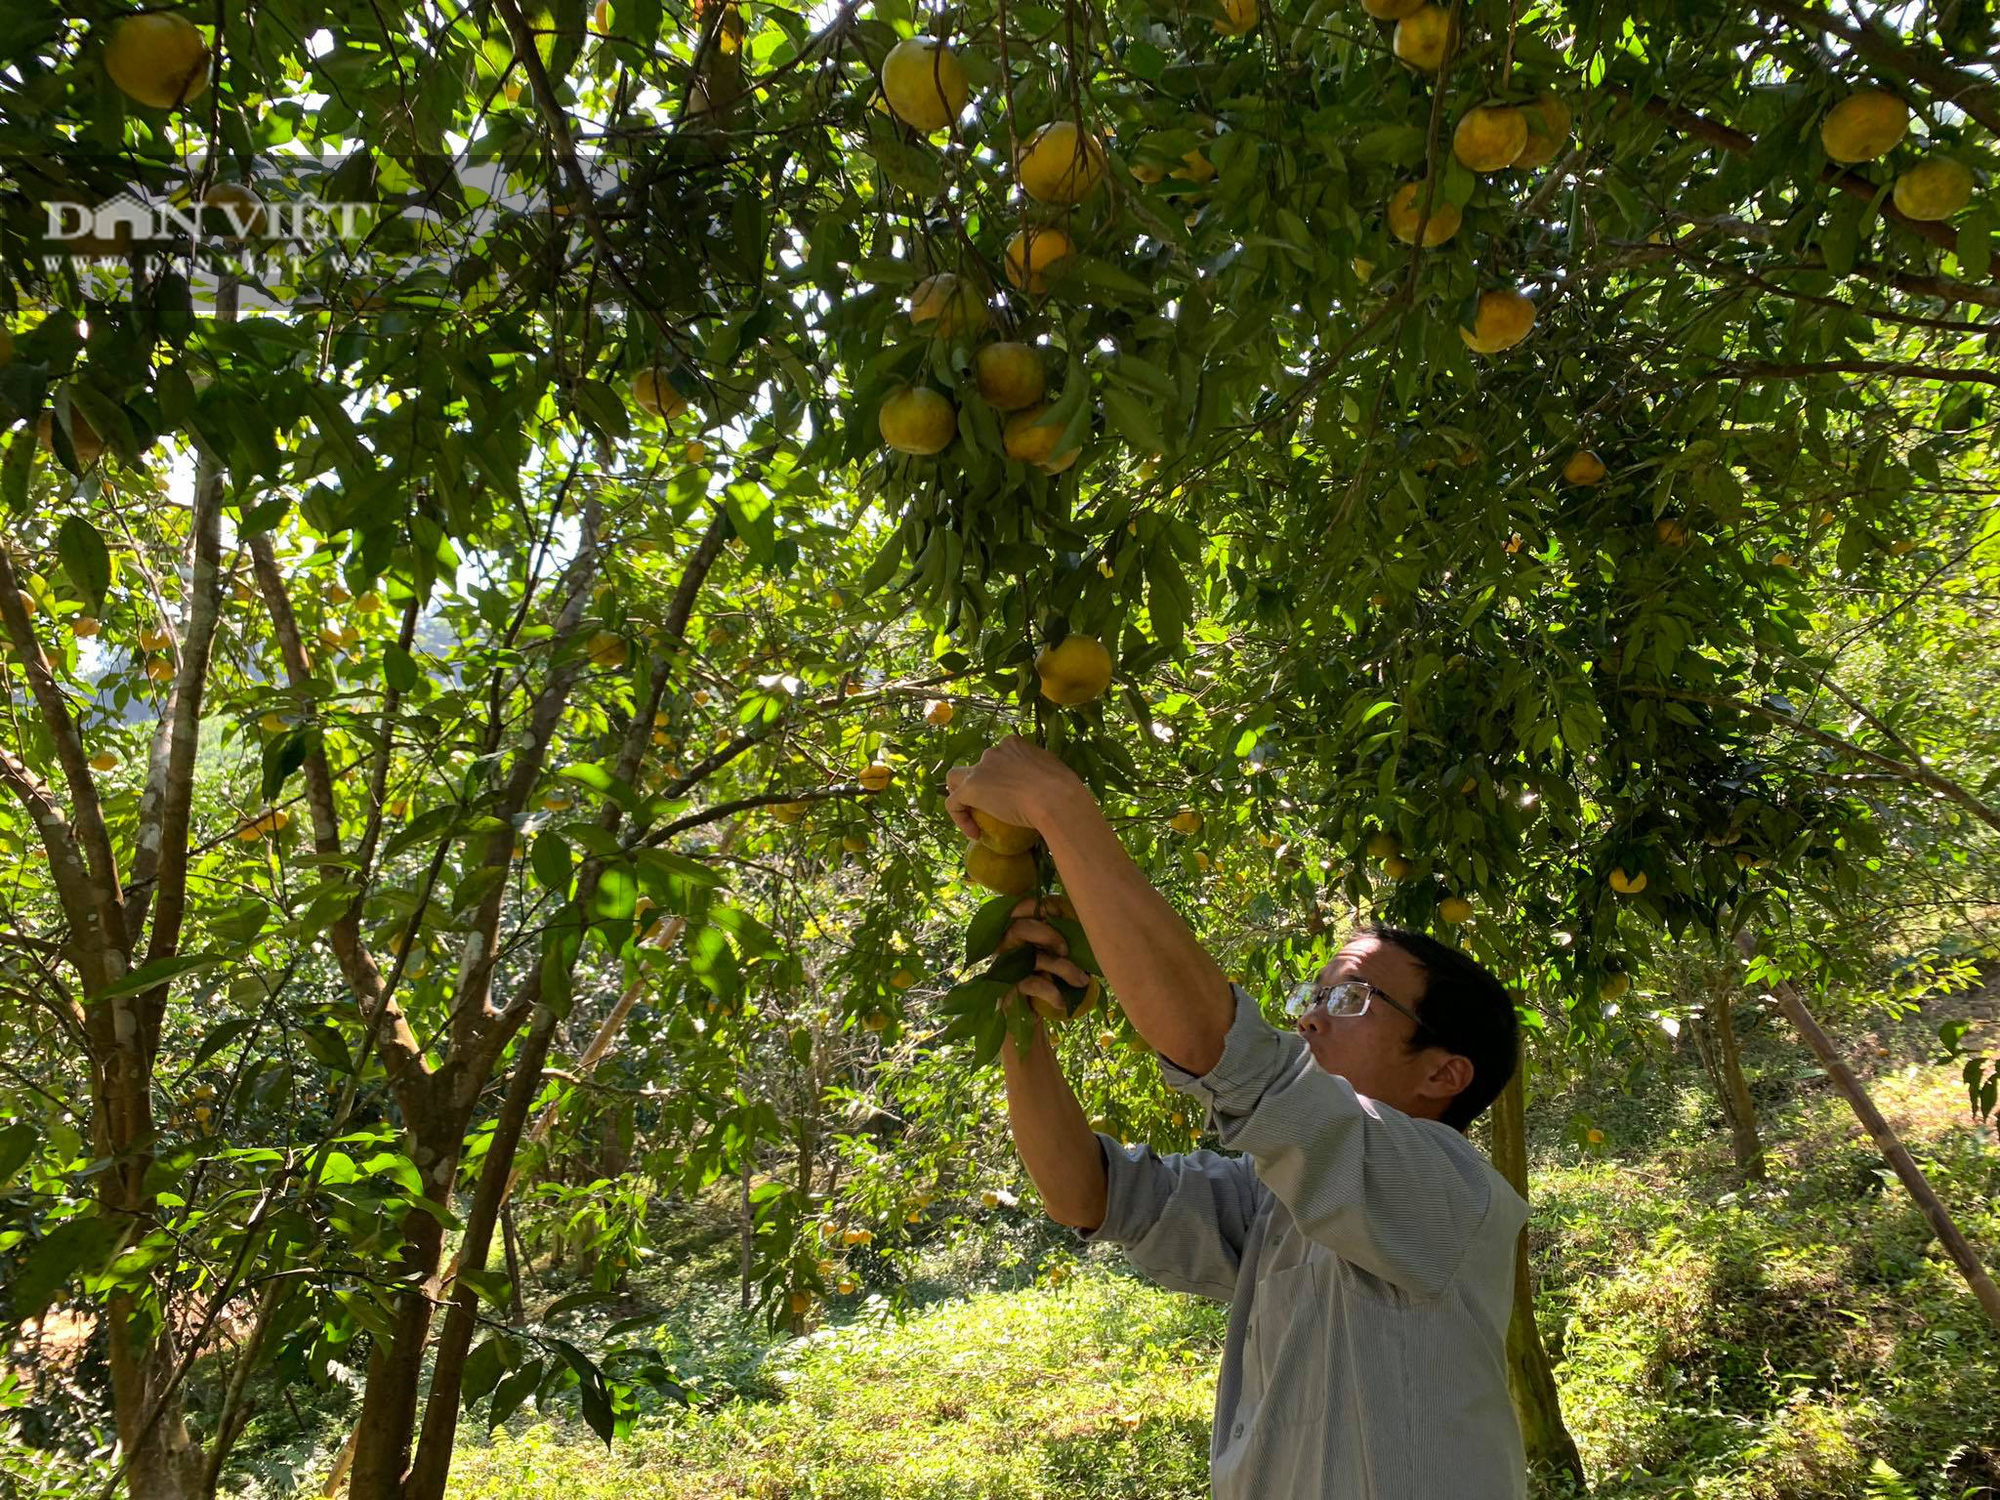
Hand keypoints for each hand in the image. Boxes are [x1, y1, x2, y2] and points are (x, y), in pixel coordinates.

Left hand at [944, 736, 1089, 843]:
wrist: (1055, 798)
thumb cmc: (1063, 788)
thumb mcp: (1054, 771)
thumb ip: (1043, 771)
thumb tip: (1047, 784)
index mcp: (1013, 744)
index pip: (999, 756)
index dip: (1000, 776)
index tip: (1010, 796)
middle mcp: (994, 751)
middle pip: (978, 766)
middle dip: (981, 783)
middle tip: (991, 805)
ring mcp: (980, 768)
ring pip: (956, 778)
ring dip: (960, 794)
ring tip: (971, 815)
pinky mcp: (970, 788)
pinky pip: (954, 803)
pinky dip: (960, 818)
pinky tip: (974, 834)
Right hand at [1001, 895, 1090, 1012]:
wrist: (1032, 1013)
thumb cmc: (1047, 975)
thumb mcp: (1053, 952)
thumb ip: (1060, 935)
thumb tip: (1085, 925)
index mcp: (1017, 930)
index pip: (1018, 908)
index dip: (1037, 906)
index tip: (1057, 914)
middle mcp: (1007, 946)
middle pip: (1021, 929)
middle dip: (1048, 935)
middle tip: (1065, 949)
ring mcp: (1006, 968)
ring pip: (1035, 959)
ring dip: (1064, 968)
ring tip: (1082, 980)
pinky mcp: (1010, 990)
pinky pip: (1033, 985)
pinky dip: (1052, 992)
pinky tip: (1063, 1001)